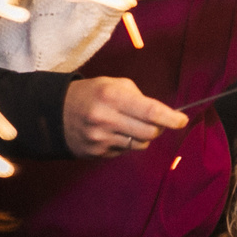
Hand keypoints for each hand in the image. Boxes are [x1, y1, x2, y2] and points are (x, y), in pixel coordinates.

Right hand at [64, 76, 185, 155]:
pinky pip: (124, 151)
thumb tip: (163, 115)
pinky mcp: (96, 152)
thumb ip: (139, 97)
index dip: (170, 118)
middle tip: (156, 122)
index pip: (150, 111)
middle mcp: (105, 118)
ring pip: (140, 144)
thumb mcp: (113, 84)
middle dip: (159, 128)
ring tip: (130, 125)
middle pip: (150, 132)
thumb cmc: (92, 94)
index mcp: (111, 96)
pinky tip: (114, 133)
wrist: (54, 112)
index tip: (182, 121)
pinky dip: (126, 143)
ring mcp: (99, 138)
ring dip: (143, 136)